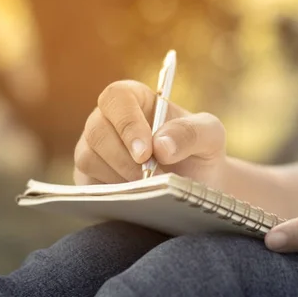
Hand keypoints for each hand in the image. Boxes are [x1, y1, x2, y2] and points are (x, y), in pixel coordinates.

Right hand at [74, 80, 226, 184]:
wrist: (198, 186)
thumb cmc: (201, 152)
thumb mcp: (210, 136)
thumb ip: (191, 133)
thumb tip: (160, 145)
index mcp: (136, 100)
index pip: (116, 97)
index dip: (127, 123)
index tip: (145, 152)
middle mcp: (109, 121)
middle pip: (96, 129)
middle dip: (123, 158)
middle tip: (150, 177)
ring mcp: (95, 149)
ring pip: (87, 158)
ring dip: (118, 176)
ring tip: (149, 188)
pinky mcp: (90, 178)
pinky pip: (86, 185)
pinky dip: (110, 193)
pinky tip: (135, 199)